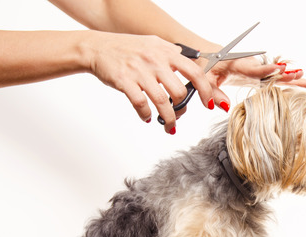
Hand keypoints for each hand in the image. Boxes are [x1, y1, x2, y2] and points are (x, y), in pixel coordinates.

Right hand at [84, 32, 220, 133]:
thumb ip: (172, 52)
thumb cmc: (126, 47)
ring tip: (170, 125)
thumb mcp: (153, 42)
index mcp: (166, 52)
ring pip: (162, 102)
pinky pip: (141, 104)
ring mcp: (140, 72)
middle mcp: (155, 61)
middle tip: (180, 113)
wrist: (96, 47)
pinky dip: (146, 114)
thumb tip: (192, 60)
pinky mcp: (125, 82)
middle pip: (179, 92)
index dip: (205, 90)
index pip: (195, 72)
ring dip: (169, 118)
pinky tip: (147, 117)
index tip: (209, 103)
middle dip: (182, 108)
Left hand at [203, 55, 305, 110]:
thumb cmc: (204, 65)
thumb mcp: (204, 79)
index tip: (281, 69)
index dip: (268, 70)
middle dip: (287, 74)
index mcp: (237, 64)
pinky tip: (305, 82)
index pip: (255, 68)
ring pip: (278, 74)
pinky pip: (276, 77)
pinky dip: (291, 79)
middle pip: (272, 71)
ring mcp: (256, 68)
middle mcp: (250, 64)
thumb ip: (212, 93)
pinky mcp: (258, 73)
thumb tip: (225, 107)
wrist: (207, 53)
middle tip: (301, 75)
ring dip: (295, 78)